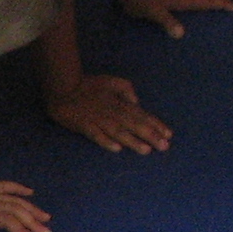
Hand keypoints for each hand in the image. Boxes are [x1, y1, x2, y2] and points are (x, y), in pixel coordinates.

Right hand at [47, 73, 171, 152]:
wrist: (64, 87)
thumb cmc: (89, 85)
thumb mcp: (112, 81)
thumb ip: (126, 89)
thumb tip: (137, 102)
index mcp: (120, 103)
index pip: (142, 115)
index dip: (156, 124)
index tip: (169, 135)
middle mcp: (113, 112)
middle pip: (134, 124)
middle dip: (150, 135)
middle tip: (164, 147)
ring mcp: (98, 120)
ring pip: (118, 131)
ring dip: (132, 141)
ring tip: (146, 150)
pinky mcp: (84, 126)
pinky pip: (96, 135)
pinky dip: (106, 141)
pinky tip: (116, 149)